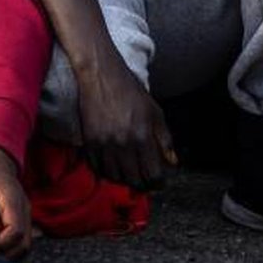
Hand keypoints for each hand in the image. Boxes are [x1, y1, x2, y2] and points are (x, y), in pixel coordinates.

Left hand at [0, 146, 31, 256]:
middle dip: (3, 252)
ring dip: (6, 251)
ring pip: (24, 246)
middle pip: (24, 245)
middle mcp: (25, 211)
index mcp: (13, 200)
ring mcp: (26, 217)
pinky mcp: (22, 221)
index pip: (16, 233)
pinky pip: (20, 241)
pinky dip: (8, 247)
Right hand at [71, 49, 176, 191]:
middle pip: (134, 180)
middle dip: (142, 185)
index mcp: (143, 136)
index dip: (158, 183)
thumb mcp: (155, 112)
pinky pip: (97, 168)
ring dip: (123, 180)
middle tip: (145, 183)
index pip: (153, 174)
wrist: (101, 76)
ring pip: (114, 177)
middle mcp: (123, 143)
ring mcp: (104, 143)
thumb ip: (165, 139)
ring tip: (129, 176)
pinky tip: (112, 169)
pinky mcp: (89, 141)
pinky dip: (105, 172)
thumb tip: (172, 162)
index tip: (159, 183)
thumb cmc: (130, 91)